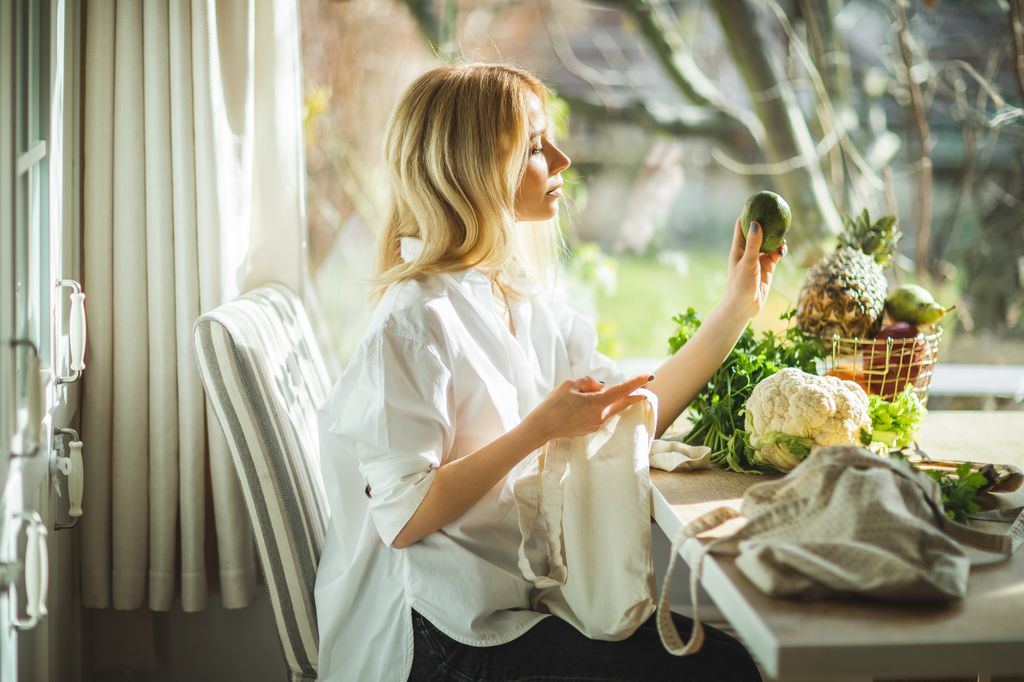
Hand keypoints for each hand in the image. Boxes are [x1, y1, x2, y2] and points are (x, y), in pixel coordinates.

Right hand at [524, 374, 652, 443]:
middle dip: (634, 395)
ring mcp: (596, 425)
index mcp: (597, 403)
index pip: (621, 391)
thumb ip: (588, 382)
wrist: (542, 427)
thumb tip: (600, 387)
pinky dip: (597, 408)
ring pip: (608, 408)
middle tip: (645, 387)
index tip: (648, 377)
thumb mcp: (570, 384)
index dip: (635, 383)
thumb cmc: (554, 404)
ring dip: (607, 400)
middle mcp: (600, 416)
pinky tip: (580, 406)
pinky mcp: (590, 430)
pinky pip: (599, 415)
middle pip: (622, 403)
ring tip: (584, 395)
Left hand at [725, 218, 785, 319]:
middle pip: (758, 231)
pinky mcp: (767, 269)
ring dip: (776, 237)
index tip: (756, 201)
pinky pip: (775, 255)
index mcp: (739, 248)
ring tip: (784, 228)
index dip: (748, 213)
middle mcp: (748, 252)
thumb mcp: (748, 262)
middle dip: (766, 222)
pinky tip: (784, 248)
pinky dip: (780, 250)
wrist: (744, 307)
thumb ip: (753, 244)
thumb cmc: (740, 285)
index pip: (741, 225)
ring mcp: (758, 260)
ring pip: (769, 243)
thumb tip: (756, 223)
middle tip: (776, 210)